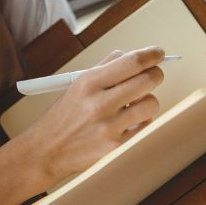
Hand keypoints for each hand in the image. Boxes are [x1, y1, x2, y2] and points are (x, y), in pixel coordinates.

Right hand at [26, 47, 165, 184]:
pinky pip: (146, 126)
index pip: (132, 62)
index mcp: (89, 83)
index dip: (152, 55)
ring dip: (147, 100)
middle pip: (148, 80)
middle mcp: (99, 104)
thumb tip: (138, 55)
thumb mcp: (78, 83)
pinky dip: (142, 121)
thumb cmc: (66, 115)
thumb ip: (107, 66)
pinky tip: (128, 121)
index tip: (158, 54)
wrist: (47, 151)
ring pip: (152, 103)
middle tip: (152, 76)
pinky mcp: (116, 148)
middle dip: (155, 74)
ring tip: (134, 104)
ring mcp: (109, 128)